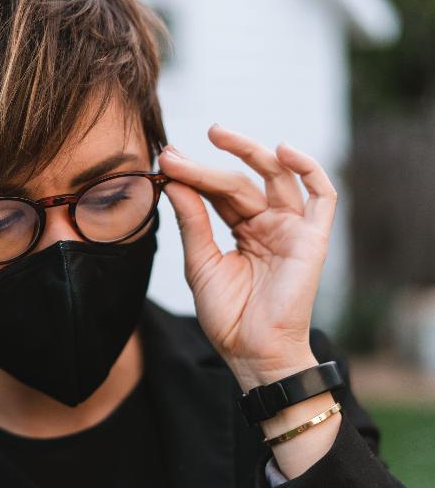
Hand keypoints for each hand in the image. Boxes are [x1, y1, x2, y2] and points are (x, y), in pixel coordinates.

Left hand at [159, 124, 337, 390]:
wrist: (252, 352)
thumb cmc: (227, 316)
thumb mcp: (201, 264)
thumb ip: (192, 222)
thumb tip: (173, 181)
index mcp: (242, 231)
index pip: (217, 193)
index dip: (193, 175)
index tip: (165, 160)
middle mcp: (267, 224)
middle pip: (239, 182)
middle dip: (207, 167)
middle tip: (175, 154)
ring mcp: (291, 228)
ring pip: (274, 178)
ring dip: (249, 153)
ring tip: (218, 134)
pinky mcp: (313, 238)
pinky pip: (322, 195)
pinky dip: (308, 169)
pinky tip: (282, 151)